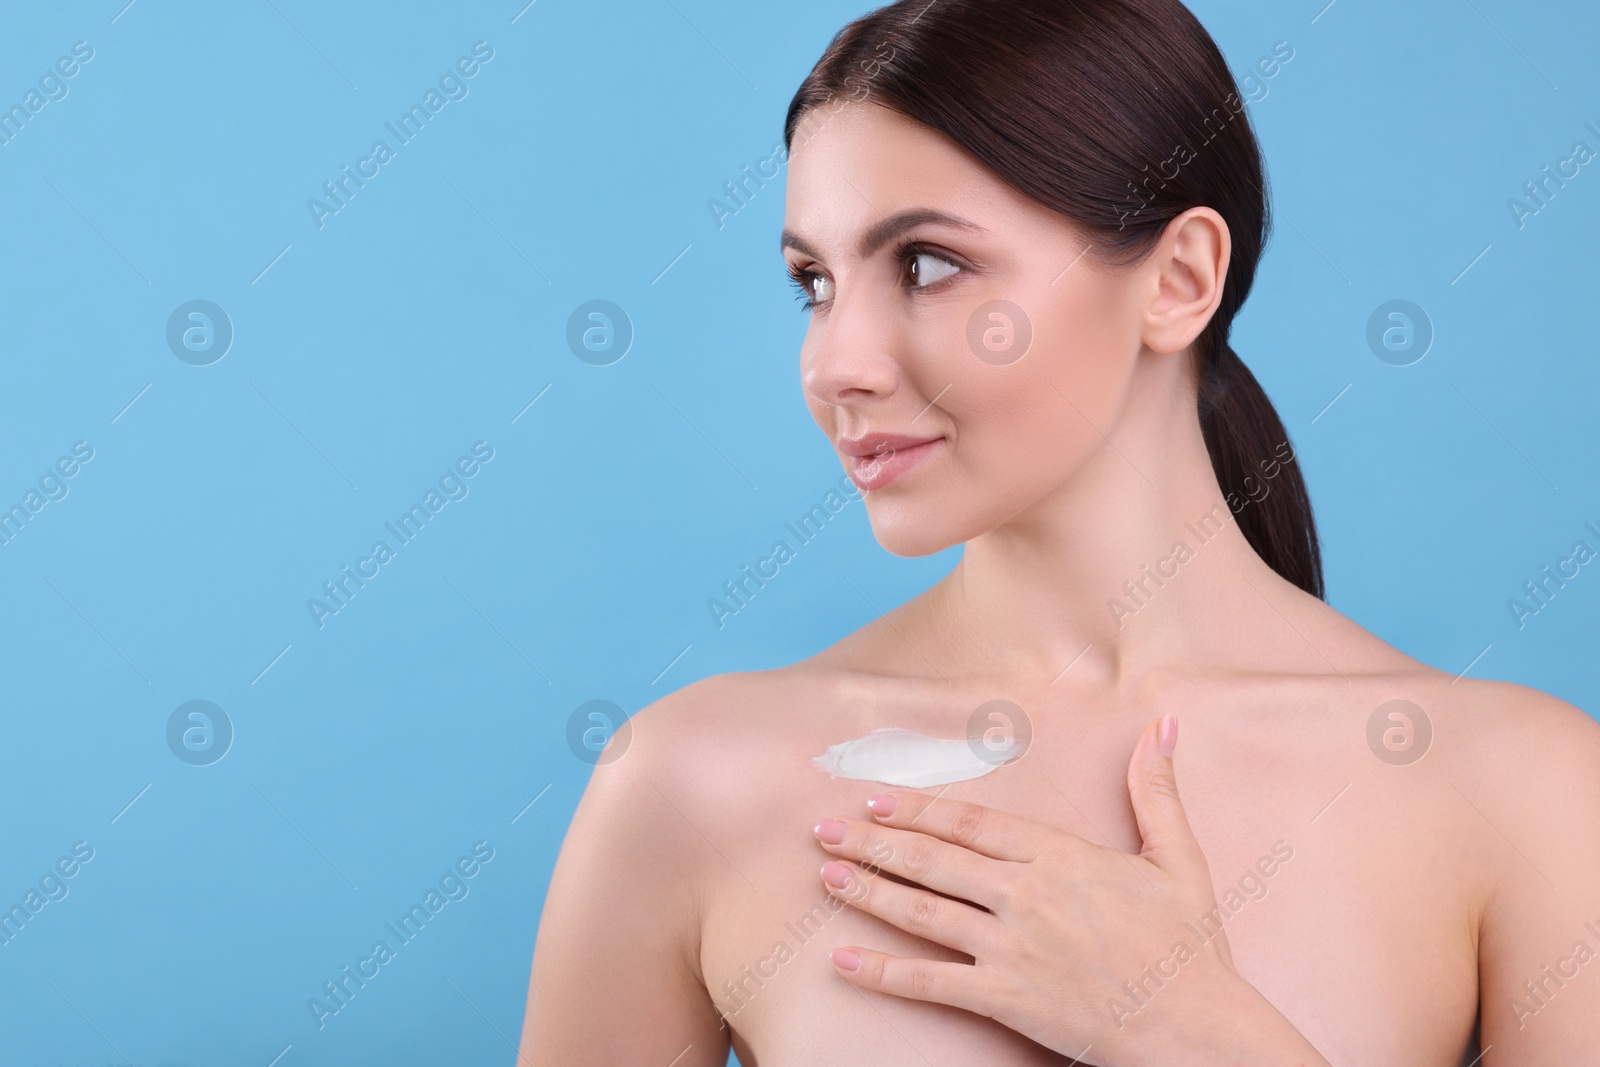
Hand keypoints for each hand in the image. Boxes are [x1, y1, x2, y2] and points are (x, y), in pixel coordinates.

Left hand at [809, 714, 1275, 1065]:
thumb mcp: (1178, 859)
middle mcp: (1027, 896)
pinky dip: (882, 972)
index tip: (877, 799)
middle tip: (825, 829)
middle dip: (874, 842)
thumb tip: (1162, 724)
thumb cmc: (1189, 947)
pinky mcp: (1005, 998)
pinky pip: (930, 982)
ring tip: (827, 874)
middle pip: (935, 861)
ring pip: (924, 912)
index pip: (973, 825)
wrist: (1196, 1027)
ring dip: (870, 891)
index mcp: (1062, 857)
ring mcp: (1012, 948)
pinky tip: (842, 960)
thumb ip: (1156, 792)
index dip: (919, 810)